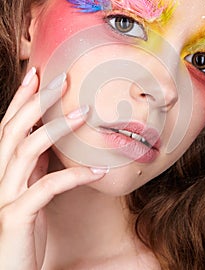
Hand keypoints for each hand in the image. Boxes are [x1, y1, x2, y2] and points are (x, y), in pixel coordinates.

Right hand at [0, 68, 104, 269]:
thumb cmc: (24, 228)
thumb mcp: (30, 189)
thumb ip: (36, 165)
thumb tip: (53, 140)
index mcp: (3, 167)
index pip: (9, 124)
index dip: (21, 98)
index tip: (37, 73)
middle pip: (14, 129)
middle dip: (37, 102)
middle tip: (61, 80)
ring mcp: (4, 195)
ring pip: (26, 150)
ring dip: (56, 128)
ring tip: (84, 113)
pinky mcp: (16, 216)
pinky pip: (48, 188)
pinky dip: (74, 176)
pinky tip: (98, 170)